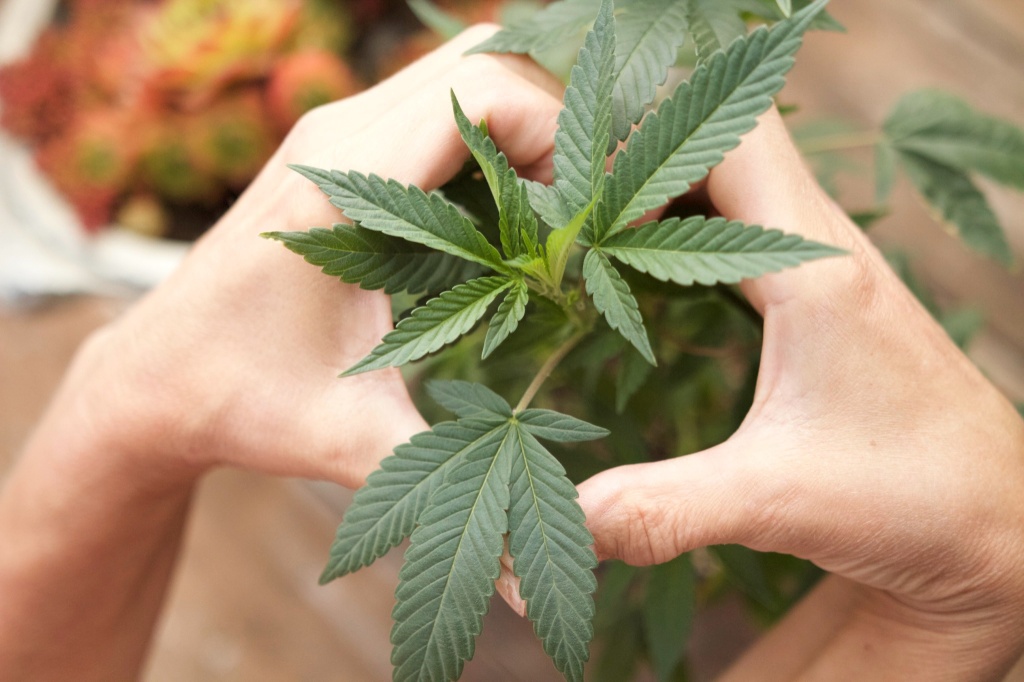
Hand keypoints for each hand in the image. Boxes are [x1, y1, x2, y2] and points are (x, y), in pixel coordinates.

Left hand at [0, 27, 565, 679]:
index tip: (594, 219)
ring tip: (566, 207)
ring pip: (468, 69)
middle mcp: (341, 129)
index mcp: (346, 179)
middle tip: (594, 206)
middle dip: (561, 118)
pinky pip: (443, 100)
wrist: (157, 373)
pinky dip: (498, 131)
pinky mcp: (345, 146)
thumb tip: (525, 579)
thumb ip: (440, 486)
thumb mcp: (346, 442)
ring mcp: (340, 128)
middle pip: (488, 58)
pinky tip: (518, 206)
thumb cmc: (243, 401)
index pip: (488, 94)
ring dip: (531, 120)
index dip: (566, 138)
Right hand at [574, 108, 1023, 678]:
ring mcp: (829, 268)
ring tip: (593, 240)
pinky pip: (747, 225)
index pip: (726, 144)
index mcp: (817, 269)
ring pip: (737, 181)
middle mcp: (827, 248)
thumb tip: (567, 523)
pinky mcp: (825, 297)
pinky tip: (649, 278)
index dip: (644, 156)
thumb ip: (661, 510)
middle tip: (572, 219)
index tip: (583, 213)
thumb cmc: (918, 498)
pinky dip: (689, 229)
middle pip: (723, 145)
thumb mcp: (775, 501)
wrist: (1004, 523)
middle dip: (639, 165)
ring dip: (665, 194)